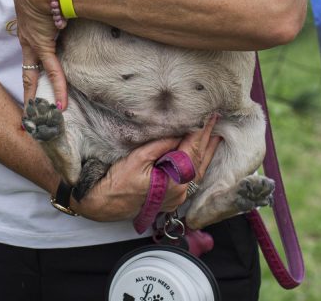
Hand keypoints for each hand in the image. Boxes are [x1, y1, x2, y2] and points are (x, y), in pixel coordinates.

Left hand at [14, 0, 67, 108]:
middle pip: (27, 72)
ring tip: (40, 119)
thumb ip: (56, 1)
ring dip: (37, 97)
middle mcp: (28, 41)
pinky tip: (61, 105)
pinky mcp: (44, 45)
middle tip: (28, 113)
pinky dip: (58, 88)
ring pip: (33, 76)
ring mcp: (34, 45)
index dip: (31, 71)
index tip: (30, 85)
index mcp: (29, 30)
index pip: (30, 56)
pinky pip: (53, 71)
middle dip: (28, 93)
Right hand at [74, 115, 221, 221]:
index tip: (208, 117)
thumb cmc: (118, 182)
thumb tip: (179, 133)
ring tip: (215, 135)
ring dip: (207, 152)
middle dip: (207, 139)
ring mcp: (177, 197)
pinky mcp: (172, 198)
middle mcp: (180, 191)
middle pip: (198, 160)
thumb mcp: (139, 158)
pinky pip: (190, 179)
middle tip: (216, 120)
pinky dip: (198, 164)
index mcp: (174, 181)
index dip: (200, 132)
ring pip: (197, 171)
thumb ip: (162, 145)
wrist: (104, 205)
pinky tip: (202, 155)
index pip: (192, 150)